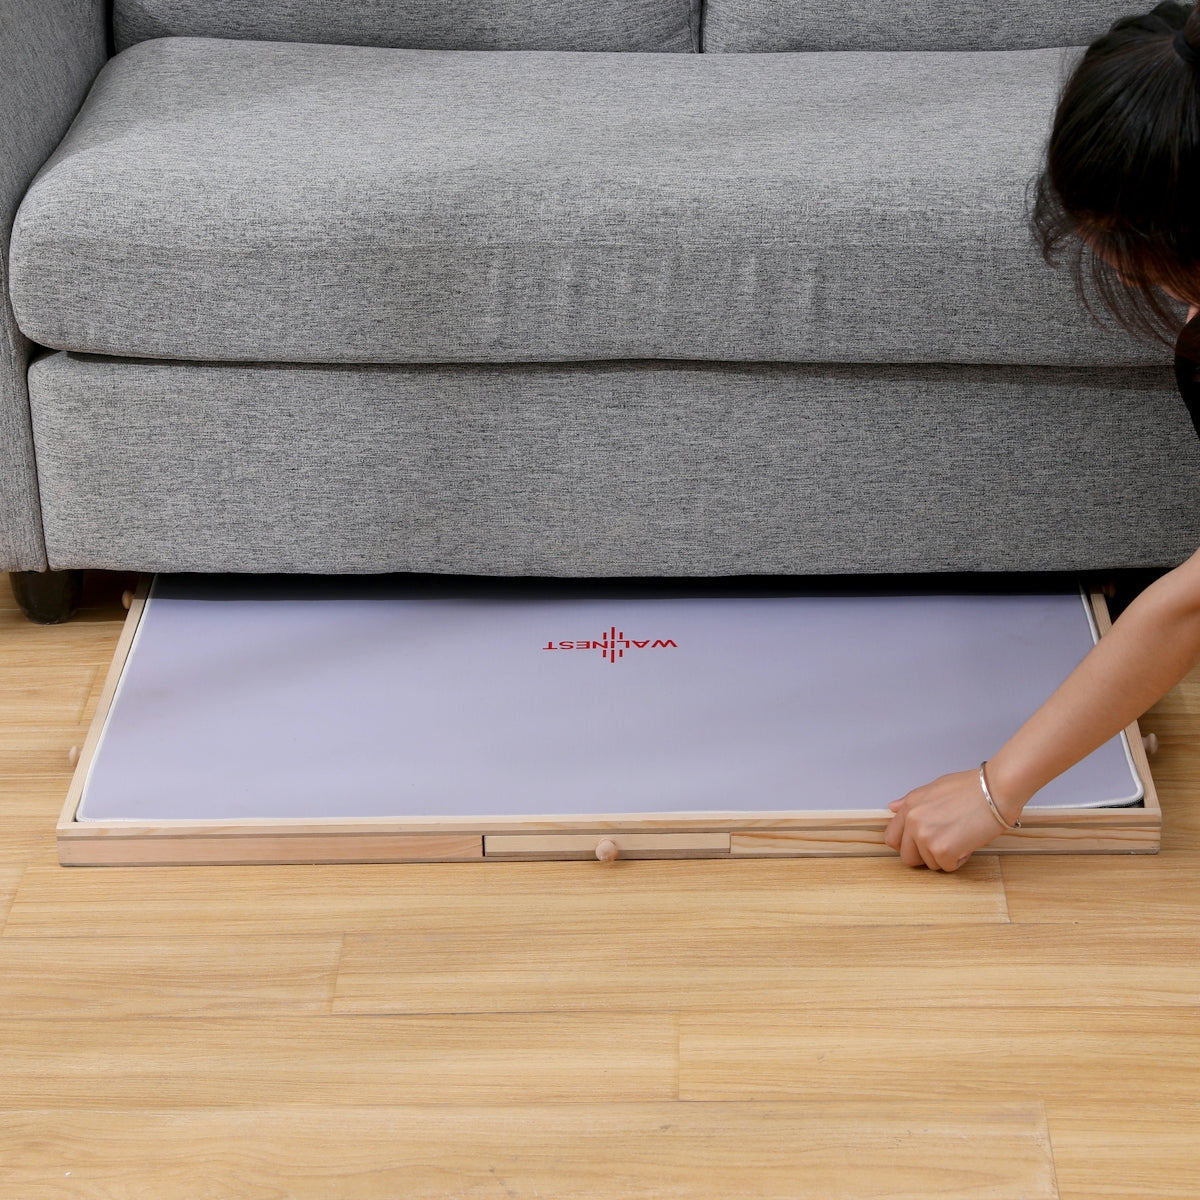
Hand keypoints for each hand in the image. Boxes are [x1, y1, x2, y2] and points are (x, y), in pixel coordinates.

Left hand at [884, 769, 1012, 870]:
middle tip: (944, 844)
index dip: (907, 845)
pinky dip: (960, 859)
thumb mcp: (935, 788)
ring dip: (946, 856)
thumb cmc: (972, 788)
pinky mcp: (942, 850)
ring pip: (929, 863)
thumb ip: (911, 802)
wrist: (996, 790)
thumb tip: (893, 807)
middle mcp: (913, 821)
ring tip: (960, 836)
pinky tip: (968, 842)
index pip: (891, 837)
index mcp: (909, 806)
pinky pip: (947, 867)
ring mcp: (925, 836)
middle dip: (925, 856)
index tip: (920, 845)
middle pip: (907, 857)